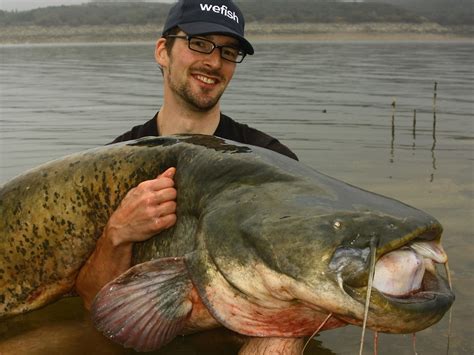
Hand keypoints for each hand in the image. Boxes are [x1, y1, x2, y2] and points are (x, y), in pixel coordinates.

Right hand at [75, 167, 176, 308]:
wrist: (118, 229)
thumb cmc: (130, 208)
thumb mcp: (138, 191)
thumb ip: (157, 180)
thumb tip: (173, 170)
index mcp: (144, 188)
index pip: (169, 181)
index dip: (170, 186)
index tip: (166, 191)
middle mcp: (148, 199)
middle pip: (173, 193)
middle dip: (172, 197)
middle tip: (166, 202)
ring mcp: (152, 212)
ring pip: (174, 206)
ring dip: (171, 209)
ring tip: (164, 211)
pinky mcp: (156, 225)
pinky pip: (172, 219)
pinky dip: (170, 219)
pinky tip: (164, 219)